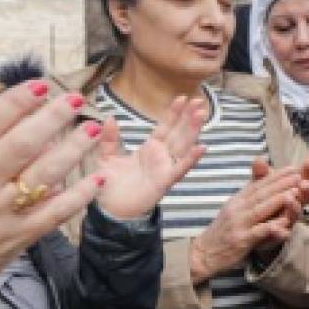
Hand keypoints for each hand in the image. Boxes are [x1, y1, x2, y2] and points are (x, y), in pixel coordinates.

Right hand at [0, 87, 103, 298]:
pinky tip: (96, 181)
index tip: (37, 85)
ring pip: (43, 175)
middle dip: (52, 117)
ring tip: (94, 129)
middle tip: (77, 98)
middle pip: (21, 144)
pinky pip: (51, 217)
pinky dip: (76, 198)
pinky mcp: (10, 242)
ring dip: (73, 150)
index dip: (14, 102)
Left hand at [95, 97, 207, 219]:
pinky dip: (191, 158)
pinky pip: (180, 168)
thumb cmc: (109, 186)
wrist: (108, 210)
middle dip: (189, 118)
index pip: (165, 126)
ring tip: (202, 115)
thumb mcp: (106, 156)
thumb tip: (110, 117)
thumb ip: (109, 138)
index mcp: (149, 149)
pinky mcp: (164, 181)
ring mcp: (164, 168)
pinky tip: (202, 147)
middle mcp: (160, 157)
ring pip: (183, 147)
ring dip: (193, 131)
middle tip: (199, 102)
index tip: (183, 97)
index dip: (174, 113)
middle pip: (178, 133)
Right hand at [188, 159, 308, 281]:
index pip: (257, 185)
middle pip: (261, 194)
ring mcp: (238, 224)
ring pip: (260, 209)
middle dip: (280, 183)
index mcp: (237, 201)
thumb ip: (248, 198)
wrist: (202, 254)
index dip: (275, 176)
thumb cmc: (221, 233)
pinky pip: (258, 233)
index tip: (292, 169)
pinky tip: (284, 224)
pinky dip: (271, 227)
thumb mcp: (232, 210)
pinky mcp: (240, 240)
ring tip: (295, 192)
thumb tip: (259, 184)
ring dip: (278, 200)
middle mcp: (237, 209)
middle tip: (298, 175)